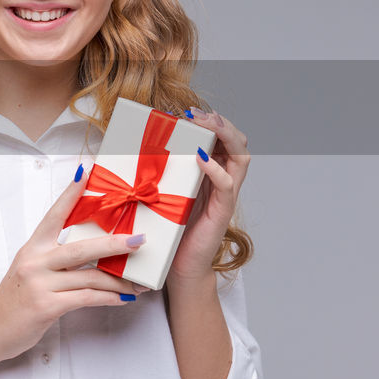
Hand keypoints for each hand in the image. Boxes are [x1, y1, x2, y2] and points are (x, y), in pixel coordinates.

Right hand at [0, 167, 146, 360]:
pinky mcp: (46, 306)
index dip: (71, 194)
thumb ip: (54, 258)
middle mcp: (36, 261)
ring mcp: (41, 284)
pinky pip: (86, 298)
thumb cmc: (16, 299)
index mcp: (33, 248)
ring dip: (119, 280)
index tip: (86, 174)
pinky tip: (122, 299)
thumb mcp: (30, 269)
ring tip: (138, 283)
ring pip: (89, 276)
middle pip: (82, 248)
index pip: (54, 215)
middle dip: (114, 243)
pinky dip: (109, 298)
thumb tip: (92, 252)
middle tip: (138, 240)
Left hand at [167, 107, 250, 286]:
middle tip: (195, 114)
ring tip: (205, 124)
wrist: (178, 267)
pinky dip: (216, 169)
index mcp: (211, 173)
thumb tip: (138, 144)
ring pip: (241, 157)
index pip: (222, 138)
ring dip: (224, 136)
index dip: (210, 121)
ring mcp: (226, 195)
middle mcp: (223, 180)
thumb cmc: (170, 229)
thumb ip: (163, 170)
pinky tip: (202, 158)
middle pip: (238, 142)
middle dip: (219, 122)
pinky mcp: (222, 211)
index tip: (186, 111)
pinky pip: (227, 185)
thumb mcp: (165, 190)